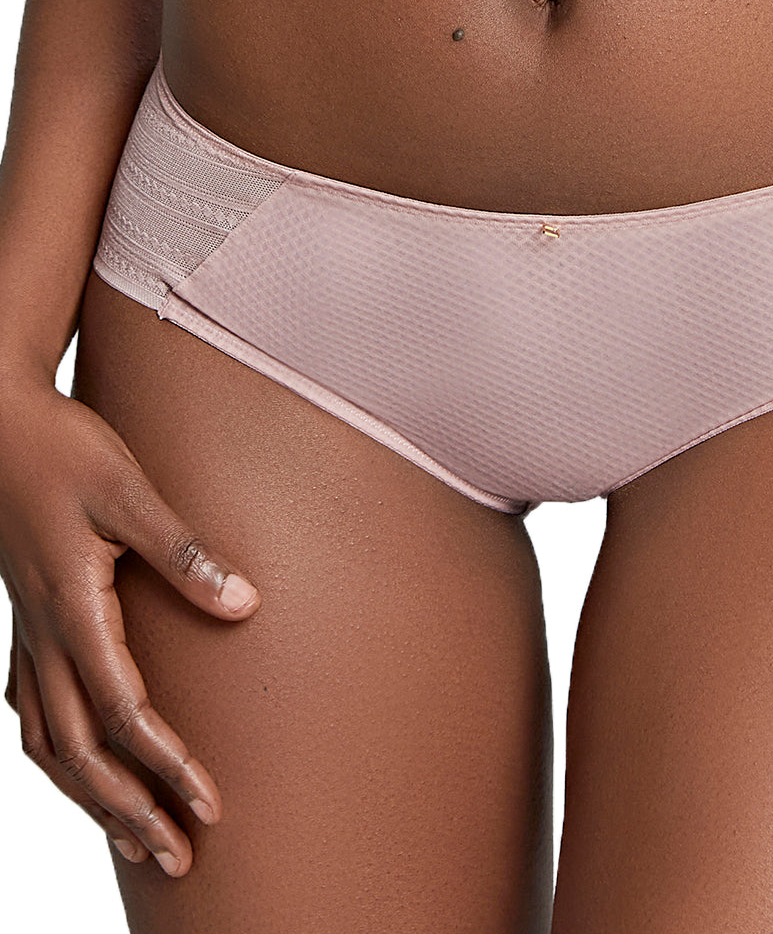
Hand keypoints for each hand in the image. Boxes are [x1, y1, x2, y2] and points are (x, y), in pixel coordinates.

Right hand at [0, 379, 261, 875]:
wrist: (2, 421)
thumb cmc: (66, 450)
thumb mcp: (130, 492)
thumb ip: (185, 551)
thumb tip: (244, 605)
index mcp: (71, 608)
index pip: (123, 712)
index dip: (167, 764)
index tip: (209, 804)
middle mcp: (42, 633)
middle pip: (80, 750)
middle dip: (129, 808)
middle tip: (179, 856)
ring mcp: (26, 630)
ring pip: (48, 741)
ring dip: (91, 795)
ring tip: (136, 837)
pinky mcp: (25, 619)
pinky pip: (31, 710)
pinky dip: (56, 755)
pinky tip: (77, 767)